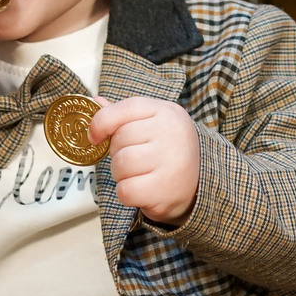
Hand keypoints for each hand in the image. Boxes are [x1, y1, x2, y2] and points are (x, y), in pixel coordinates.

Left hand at [90, 95, 198, 224]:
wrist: (201, 184)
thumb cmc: (168, 150)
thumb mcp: (152, 124)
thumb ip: (123, 115)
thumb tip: (96, 102)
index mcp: (166, 112)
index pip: (126, 109)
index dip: (102, 122)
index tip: (94, 137)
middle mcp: (171, 133)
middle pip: (119, 140)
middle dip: (117, 153)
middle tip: (133, 159)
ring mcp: (170, 161)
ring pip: (120, 165)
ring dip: (121, 175)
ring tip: (138, 174)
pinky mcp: (165, 189)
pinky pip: (126, 190)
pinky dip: (127, 193)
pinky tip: (142, 190)